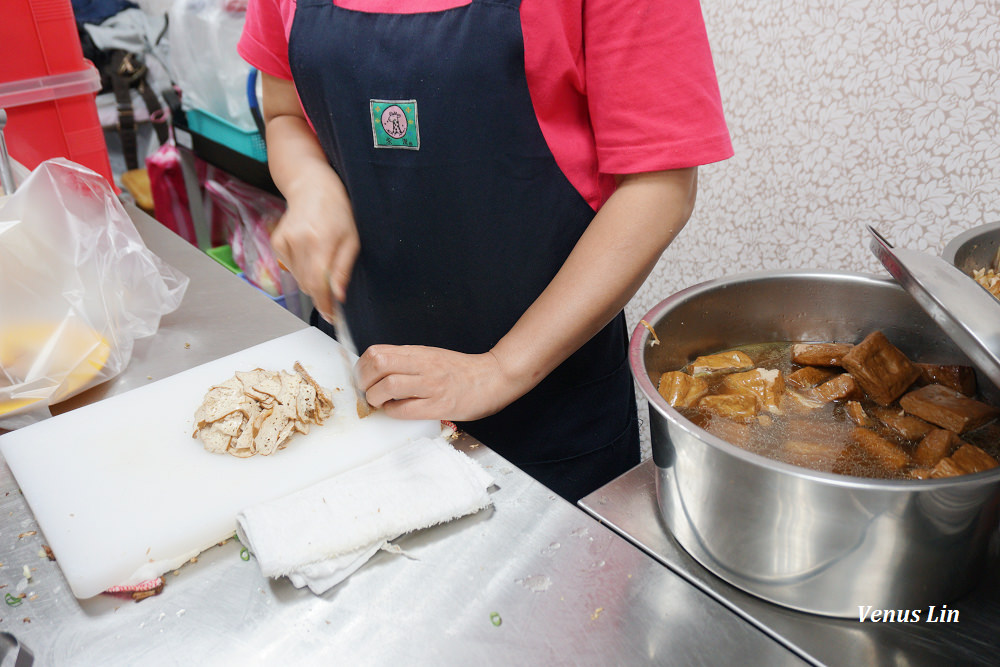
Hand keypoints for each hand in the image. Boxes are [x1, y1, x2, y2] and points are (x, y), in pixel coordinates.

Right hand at [270, 180, 358, 321]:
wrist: (311, 187)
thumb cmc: (337, 211)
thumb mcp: (352, 240)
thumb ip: (343, 269)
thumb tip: (339, 295)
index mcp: (321, 241)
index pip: (320, 284)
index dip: (325, 304)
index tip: (332, 316)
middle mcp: (300, 242)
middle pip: (308, 285)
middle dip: (321, 296)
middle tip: (333, 300)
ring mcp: (285, 242)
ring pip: (299, 279)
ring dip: (312, 281)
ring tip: (323, 261)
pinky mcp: (277, 243)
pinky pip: (291, 268)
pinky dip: (301, 269)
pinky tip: (310, 252)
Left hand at [356, 345, 522, 421]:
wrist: (493, 378)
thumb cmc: (461, 370)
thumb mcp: (431, 355)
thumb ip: (406, 360)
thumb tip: (376, 370)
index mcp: (418, 352)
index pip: (377, 352)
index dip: (362, 367)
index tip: (363, 378)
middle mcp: (423, 365)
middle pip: (378, 364)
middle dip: (364, 381)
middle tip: (368, 391)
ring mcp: (431, 385)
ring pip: (389, 386)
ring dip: (376, 398)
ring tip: (381, 402)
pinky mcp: (440, 405)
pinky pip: (405, 410)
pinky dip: (393, 412)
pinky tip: (397, 411)